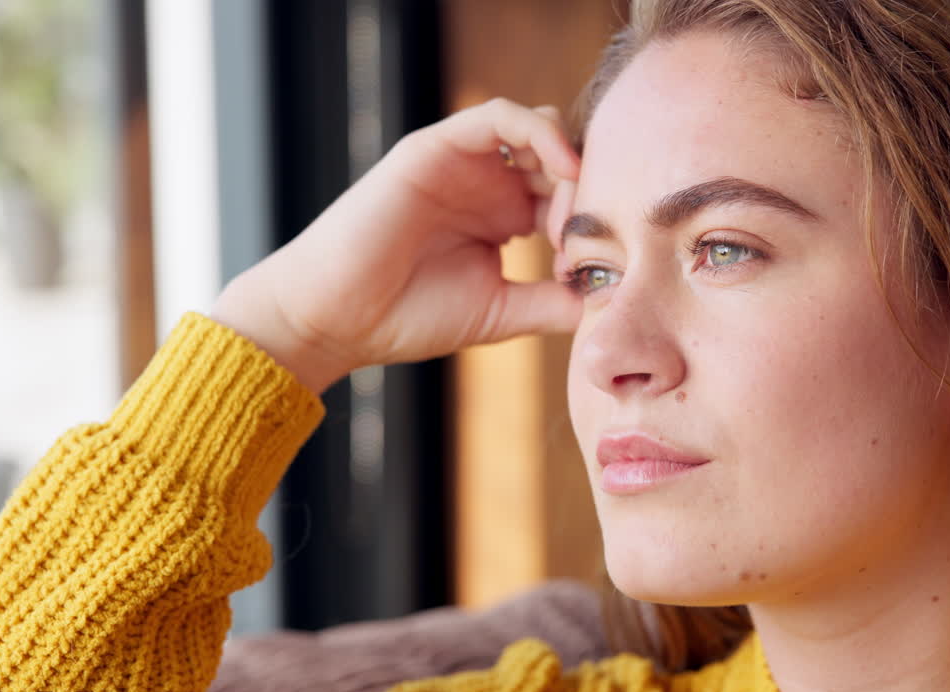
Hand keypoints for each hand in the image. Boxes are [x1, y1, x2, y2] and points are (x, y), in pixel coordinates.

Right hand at [210, 99, 582, 392]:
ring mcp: (464, 163)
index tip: (595, 266)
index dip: (594, 223)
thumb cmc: (408, 317)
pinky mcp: (438, 146)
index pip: (570, 197)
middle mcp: (489, 184)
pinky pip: (501, 115)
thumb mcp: (501, 312)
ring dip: (569, 163)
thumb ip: (553, 303)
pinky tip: (563, 166)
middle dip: (588, 193)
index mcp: (505, 217)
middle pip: (562, 159)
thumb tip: (610, 300)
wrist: (338, 317)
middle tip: (589, 238)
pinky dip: (540, 131)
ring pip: (539, 129)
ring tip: (571, 212)